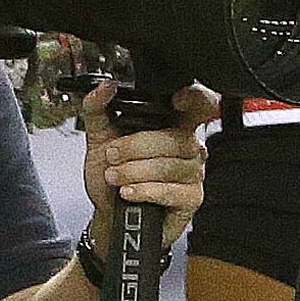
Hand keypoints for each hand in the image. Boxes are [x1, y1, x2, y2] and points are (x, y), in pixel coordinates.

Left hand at [79, 82, 217, 245]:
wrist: (109, 213)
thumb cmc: (112, 177)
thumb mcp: (99, 139)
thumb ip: (98, 110)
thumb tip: (104, 87)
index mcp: (173, 126)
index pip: (201, 106)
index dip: (198, 99)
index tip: (177, 101)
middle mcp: (189, 147)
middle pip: (176, 138)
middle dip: (136, 146)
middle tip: (112, 156)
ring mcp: (194, 173)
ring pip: (170, 165)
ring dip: (134, 172)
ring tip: (115, 177)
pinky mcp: (192, 198)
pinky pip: (171, 190)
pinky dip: (145, 191)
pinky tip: (128, 192)